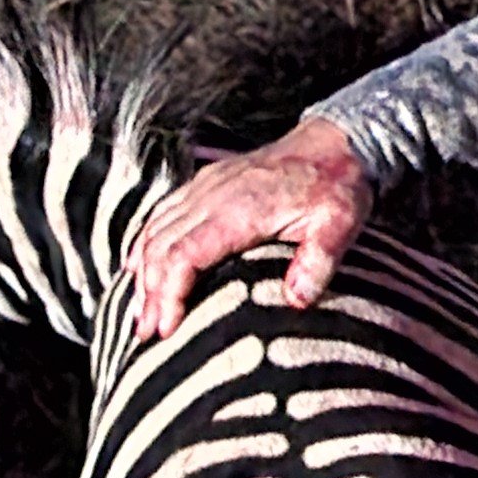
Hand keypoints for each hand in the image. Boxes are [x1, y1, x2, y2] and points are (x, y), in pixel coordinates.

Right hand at [129, 116, 372, 338]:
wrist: (334, 144)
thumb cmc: (336, 187)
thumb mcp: (340, 223)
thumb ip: (319, 260)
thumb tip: (296, 300)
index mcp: (240, 209)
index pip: (186, 253)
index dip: (169, 292)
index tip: (166, 328)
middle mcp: (212, 195)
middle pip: (161, 246)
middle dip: (149, 293)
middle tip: (145, 333)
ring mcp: (205, 187)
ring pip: (155, 230)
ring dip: (142, 273)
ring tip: (139, 314)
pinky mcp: (204, 184)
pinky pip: (162, 214)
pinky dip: (144, 243)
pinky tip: (137, 268)